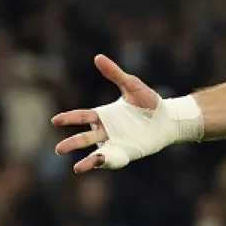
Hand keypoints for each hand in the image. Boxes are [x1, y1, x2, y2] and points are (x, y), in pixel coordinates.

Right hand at [51, 55, 200, 172]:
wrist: (169, 118)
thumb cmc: (150, 102)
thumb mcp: (131, 85)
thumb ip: (115, 74)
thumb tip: (98, 57)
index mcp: (104, 115)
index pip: (82, 117)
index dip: (69, 118)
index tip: (55, 121)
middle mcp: (107, 131)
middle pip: (85, 138)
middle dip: (73, 143)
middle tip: (59, 149)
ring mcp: (116, 143)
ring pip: (96, 153)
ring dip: (86, 161)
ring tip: (76, 168)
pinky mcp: (127, 152)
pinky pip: (114, 159)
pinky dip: (106, 162)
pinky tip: (100, 163)